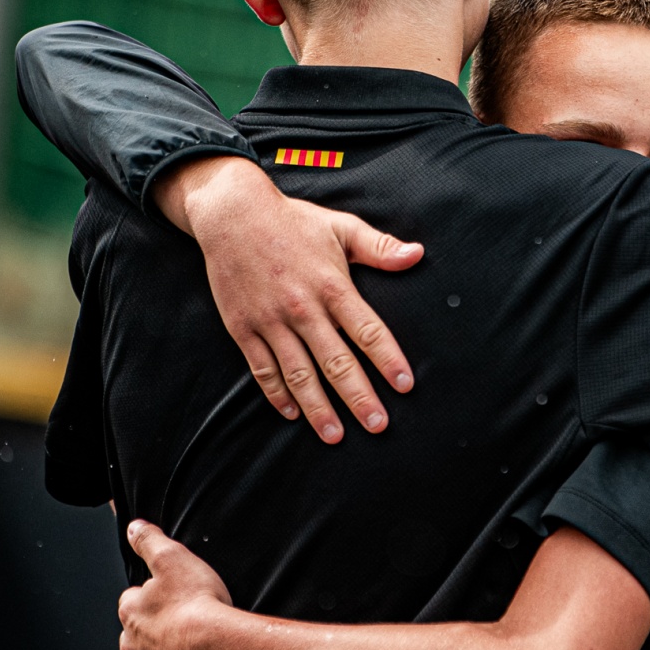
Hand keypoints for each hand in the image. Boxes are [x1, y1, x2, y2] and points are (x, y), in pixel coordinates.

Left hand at [118, 520, 236, 649]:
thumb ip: (150, 541)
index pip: (130, 602)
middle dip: (143, 636)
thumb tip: (132, 527)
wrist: (215, 647)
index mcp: (133, 610)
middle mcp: (130, 644)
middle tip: (169, 632)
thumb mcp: (174, 558)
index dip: (147, 600)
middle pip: (130, 638)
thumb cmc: (198, 602)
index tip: (164, 600)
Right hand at [158, 155, 422, 443]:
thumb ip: (379, 247)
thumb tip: (418, 255)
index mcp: (331, 285)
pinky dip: (277, 394)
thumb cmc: (293, 222)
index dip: (388, 359)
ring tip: (335, 435)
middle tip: (377, 425)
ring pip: (298, 373)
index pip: (367, 330)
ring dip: (318, 407)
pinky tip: (292, 414)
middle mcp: (303, 307)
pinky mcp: (243, 328)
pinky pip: (262, 369)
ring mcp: (270, 321)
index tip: (405, 386)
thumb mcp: (340, 226)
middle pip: (336, 361)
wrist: (231, 214)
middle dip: (359, 397)